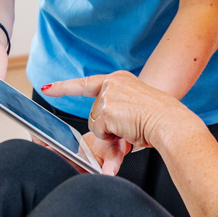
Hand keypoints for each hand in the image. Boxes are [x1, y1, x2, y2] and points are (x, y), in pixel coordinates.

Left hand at [42, 71, 189, 174]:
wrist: (170, 121)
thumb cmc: (159, 118)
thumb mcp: (135, 105)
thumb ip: (117, 108)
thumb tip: (103, 122)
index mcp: (119, 79)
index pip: (85, 83)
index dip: (64, 87)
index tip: (47, 89)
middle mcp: (111, 83)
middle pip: (93, 112)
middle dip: (107, 124)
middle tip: (129, 123)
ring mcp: (107, 95)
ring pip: (95, 123)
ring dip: (111, 131)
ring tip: (131, 126)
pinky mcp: (106, 109)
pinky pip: (99, 131)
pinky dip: (112, 136)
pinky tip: (126, 130)